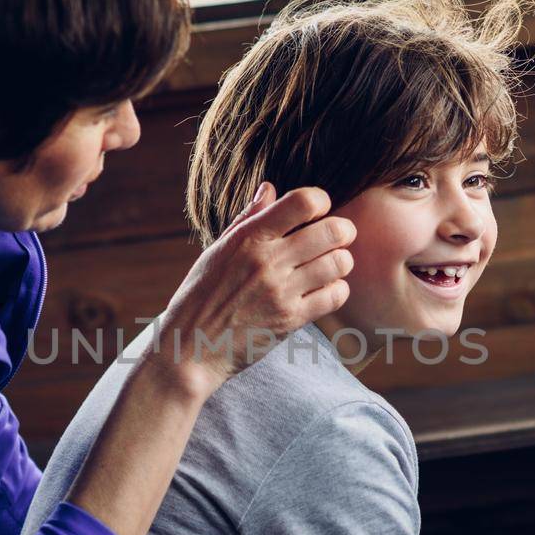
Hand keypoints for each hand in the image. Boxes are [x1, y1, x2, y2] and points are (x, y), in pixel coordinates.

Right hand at [152, 182, 353, 397]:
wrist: (191, 347)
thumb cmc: (201, 295)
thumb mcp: (217, 250)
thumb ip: (248, 218)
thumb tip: (270, 187)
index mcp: (249, 238)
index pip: (302, 202)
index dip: (320, 200)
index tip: (317, 210)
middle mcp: (267, 261)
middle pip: (331, 231)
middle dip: (343, 230)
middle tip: (339, 236)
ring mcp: (281, 292)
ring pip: (339, 263)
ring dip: (341, 261)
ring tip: (331, 265)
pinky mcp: (290, 320)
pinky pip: (335, 296)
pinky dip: (337, 290)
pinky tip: (325, 290)